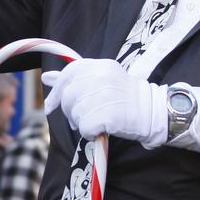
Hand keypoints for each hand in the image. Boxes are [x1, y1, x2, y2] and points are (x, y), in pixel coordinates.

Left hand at [42, 59, 167, 148]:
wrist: (153, 112)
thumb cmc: (128, 97)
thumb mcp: (104, 80)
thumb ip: (75, 78)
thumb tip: (46, 77)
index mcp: (101, 66)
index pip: (69, 74)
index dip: (57, 91)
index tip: (51, 105)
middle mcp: (101, 77)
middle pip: (68, 96)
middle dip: (69, 111)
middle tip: (82, 118)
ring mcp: (104, 96)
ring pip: (74, 113)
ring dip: (81, 123)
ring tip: (96, 121)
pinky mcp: (107, 115)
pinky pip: (84, 128)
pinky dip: (89, 133)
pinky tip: (100, 129)